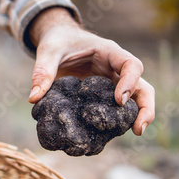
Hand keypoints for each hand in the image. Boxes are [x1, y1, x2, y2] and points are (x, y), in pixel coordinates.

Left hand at [28, 7, 154, 135]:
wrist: (59, 41)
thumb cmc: (58, 41)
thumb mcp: (48, 51)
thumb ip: (42, 71)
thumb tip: (34, 99)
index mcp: (109, 53)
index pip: (131, 64)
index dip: (130, 82)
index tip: (119, 100)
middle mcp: (116, 69)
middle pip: (143, 87)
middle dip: (145, 107)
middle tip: (139, 129)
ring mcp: (113, 84)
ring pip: (135, 100)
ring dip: (137, 117)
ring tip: (135, 134)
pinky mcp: (104, 96)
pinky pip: (115, 110)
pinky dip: (115, 123)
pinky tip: (107, 137)